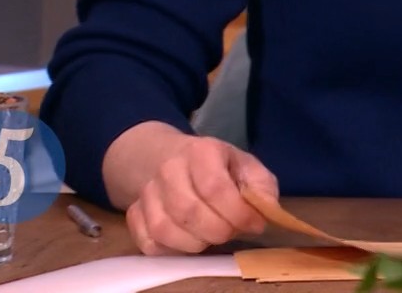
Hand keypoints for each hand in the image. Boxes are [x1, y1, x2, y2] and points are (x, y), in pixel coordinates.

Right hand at [105, 123, 278, 254]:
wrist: (170, 157)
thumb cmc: (216, 166)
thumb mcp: (246, 165)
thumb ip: (262, 186)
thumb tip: (266, 211)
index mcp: (201, 151)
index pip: (214, 188)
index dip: (237, 213)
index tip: (254, 224)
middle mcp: (168, 169)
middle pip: (189, 212)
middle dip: (219, 231)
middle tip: (233, 231)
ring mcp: (147, 192)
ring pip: (165, 230)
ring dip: (196, 243)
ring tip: (213, 235)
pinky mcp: (134, 213)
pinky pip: (149, 243)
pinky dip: (172, 250)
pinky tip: (189, 240)